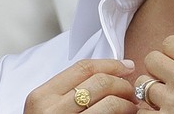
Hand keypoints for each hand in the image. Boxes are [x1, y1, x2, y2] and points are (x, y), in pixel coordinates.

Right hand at [25, 59, 139, 112]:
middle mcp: (52, 111)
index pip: (83, 68)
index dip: (110, 64)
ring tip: (132, 107)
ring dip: (128, 103)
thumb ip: (68, 91)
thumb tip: (110, 73)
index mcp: (42, 97)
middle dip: (123, 84)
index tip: (126, 67)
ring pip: (110, 103)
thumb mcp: (46, 109)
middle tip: (131, 92)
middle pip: (100, 82)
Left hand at [134, 34, 173, 112]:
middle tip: (171, 78)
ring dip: (153, 89)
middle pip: (151, 58)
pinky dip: (149, 111)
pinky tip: (164, 112)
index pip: (170, 42)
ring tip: (168, 97)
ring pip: (143, 84)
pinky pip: (142, 110)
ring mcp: (172, 101)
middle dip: (160, 67)